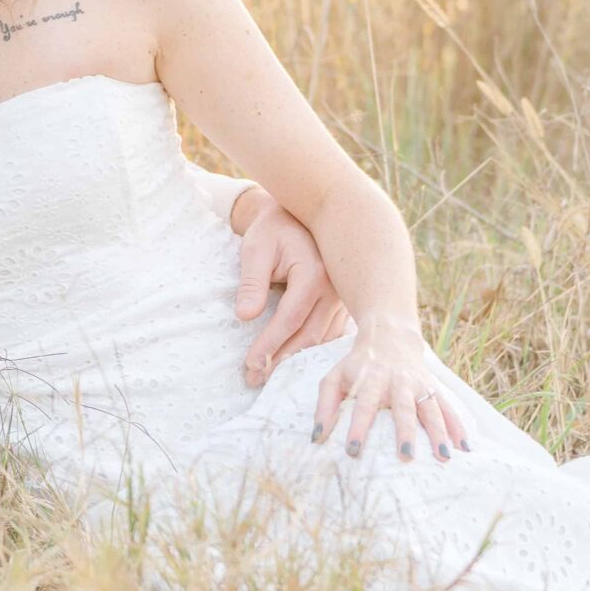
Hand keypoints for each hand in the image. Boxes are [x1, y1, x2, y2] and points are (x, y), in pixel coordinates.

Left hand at [230, 187, 351, 386]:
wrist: (302, 212)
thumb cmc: (273, 229)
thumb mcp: (256, 249)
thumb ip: (252, 282)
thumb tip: (245, 316)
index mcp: (314, 274)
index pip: (290, 320)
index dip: (269, 345)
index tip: (250, 364)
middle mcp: (334, 290)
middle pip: (309, 336)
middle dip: (281, 360)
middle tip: (255, 379)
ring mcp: (343, 298)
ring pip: (323, 339)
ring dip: (298, 360)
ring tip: (271, 376)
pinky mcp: (344, 303)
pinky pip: (332, 334)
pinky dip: (315, 350)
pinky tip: (297, 362)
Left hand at [310, 319, 469, 463]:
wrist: (389, 337)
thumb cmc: (357, 365)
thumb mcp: (334, 378)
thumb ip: (325, 406)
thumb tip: (316, 439)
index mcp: (370, 379)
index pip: (363, 404)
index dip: (357, 427)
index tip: (353, 451)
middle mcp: (397, 381)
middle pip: (403, 407)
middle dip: (405, 432)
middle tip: (406, 457)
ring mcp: (419, 384)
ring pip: (431, 408)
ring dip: (438, 432)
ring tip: (443, 457)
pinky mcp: (433, 387)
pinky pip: (448, 407)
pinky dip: (457, 426)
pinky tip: (464, 446)